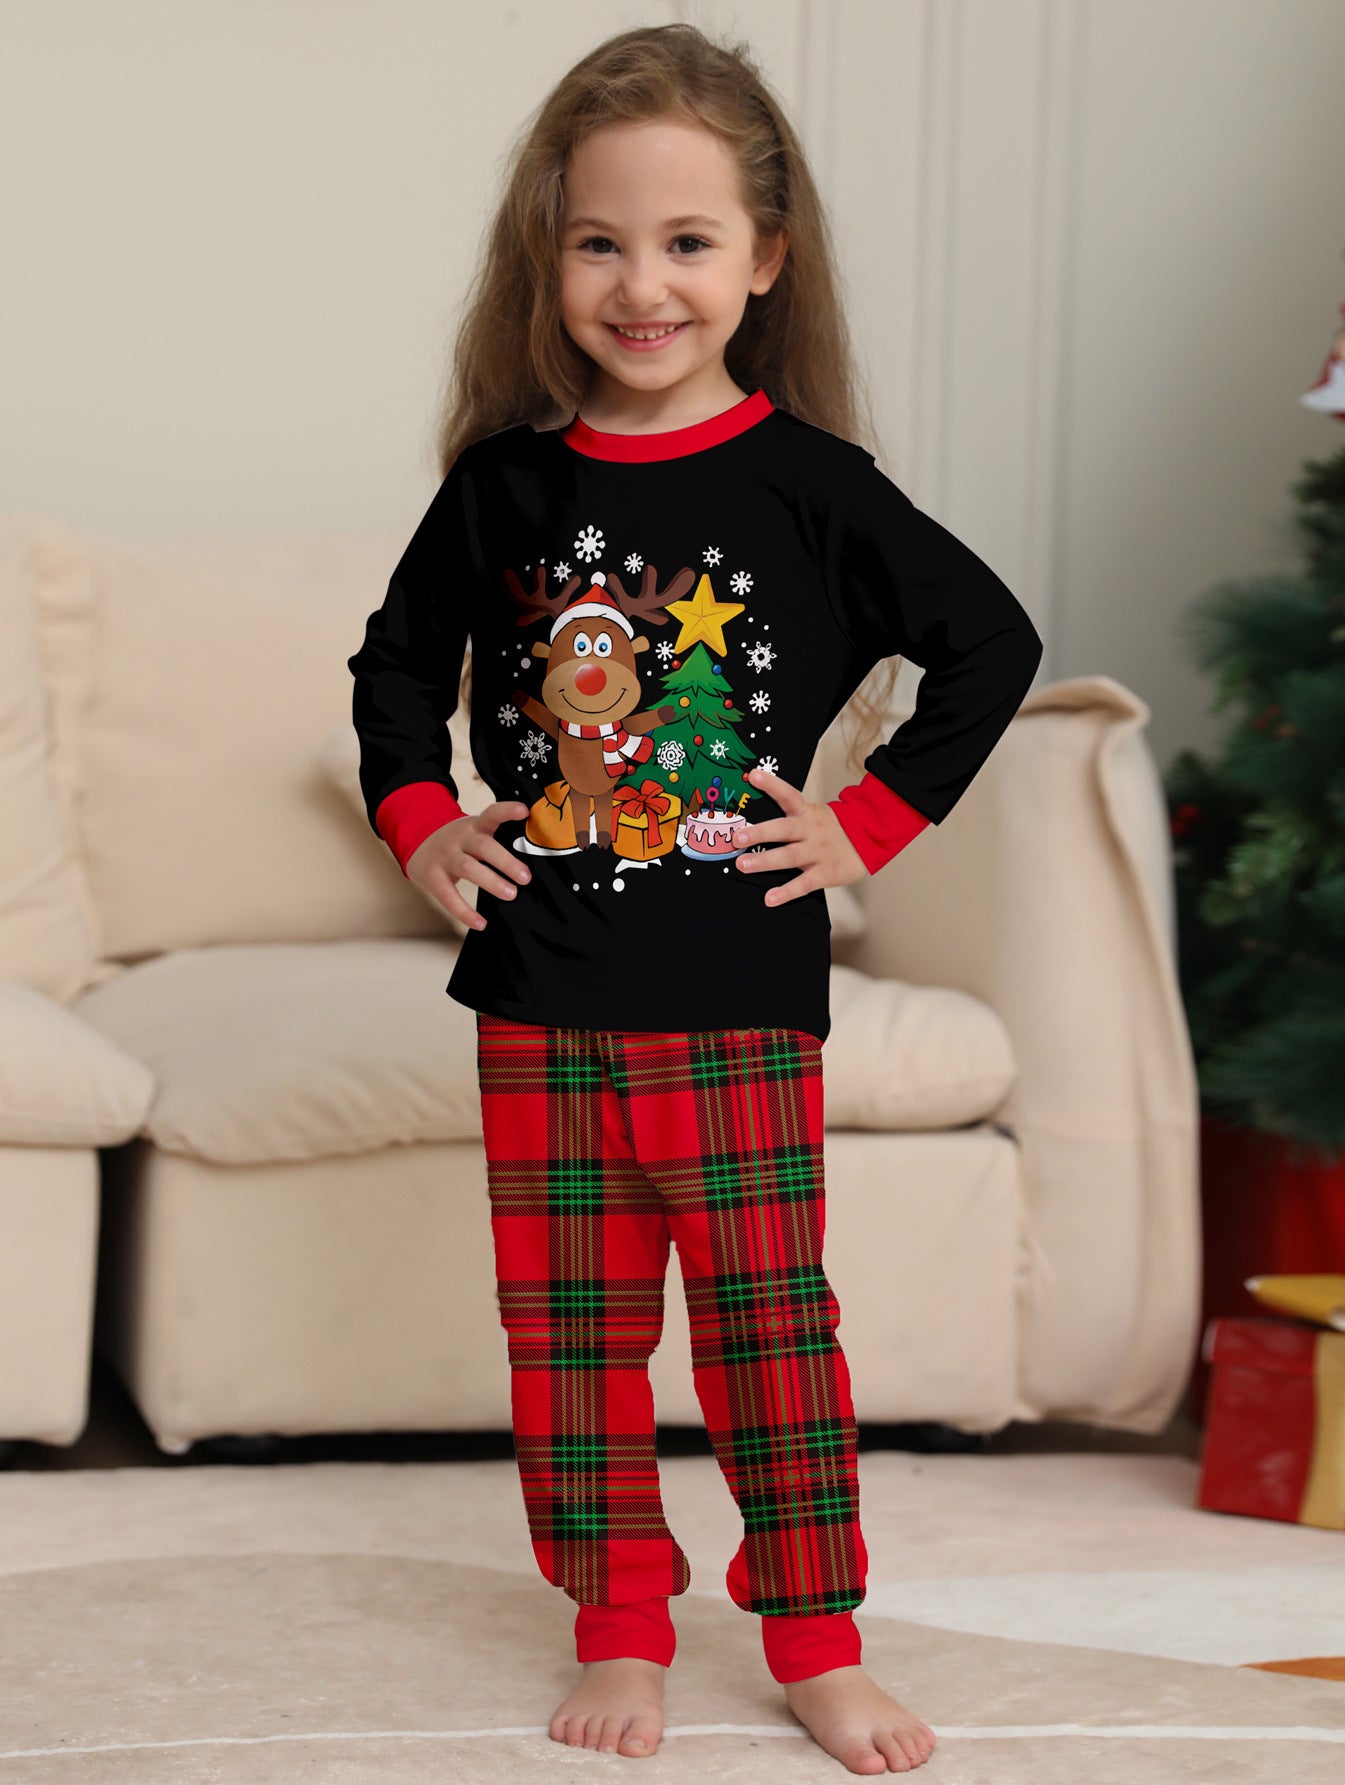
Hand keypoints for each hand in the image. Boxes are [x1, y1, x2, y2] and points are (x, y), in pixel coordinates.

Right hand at [406, 800, 531, 930]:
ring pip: (468, 867)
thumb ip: (497, 841)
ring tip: (511, 894)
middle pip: (482, 845)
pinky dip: (464, 912)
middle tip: (526, 877)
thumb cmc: (458, 843)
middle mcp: (459, 838)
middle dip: (505, 861)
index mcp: (474, 825)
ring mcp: (445, 856)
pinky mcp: (432, 876)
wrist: (417, 844)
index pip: (491, 814)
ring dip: (491, 881)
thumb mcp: (475, 832)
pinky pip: (448, 896)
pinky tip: (480, 923)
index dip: (507, 811)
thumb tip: (533, 862)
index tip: (525, 811)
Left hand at [730, 765, 866, 906]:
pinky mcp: (825, 873)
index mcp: (807, 813)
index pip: (789, 795)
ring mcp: (818, 852)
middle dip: (760, 833)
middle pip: (784, 829)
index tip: (753, 776)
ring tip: (743, 865)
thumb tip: (754, 823)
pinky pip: (803, 884)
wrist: (871, 842)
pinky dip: (786, 892)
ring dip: (765, 861)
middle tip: (738, 838)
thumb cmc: (833, 830)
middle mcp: (811, 830)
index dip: (772, 785)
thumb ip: (789, 817)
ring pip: (789, 856)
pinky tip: (770, 898)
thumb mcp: (814, 816)